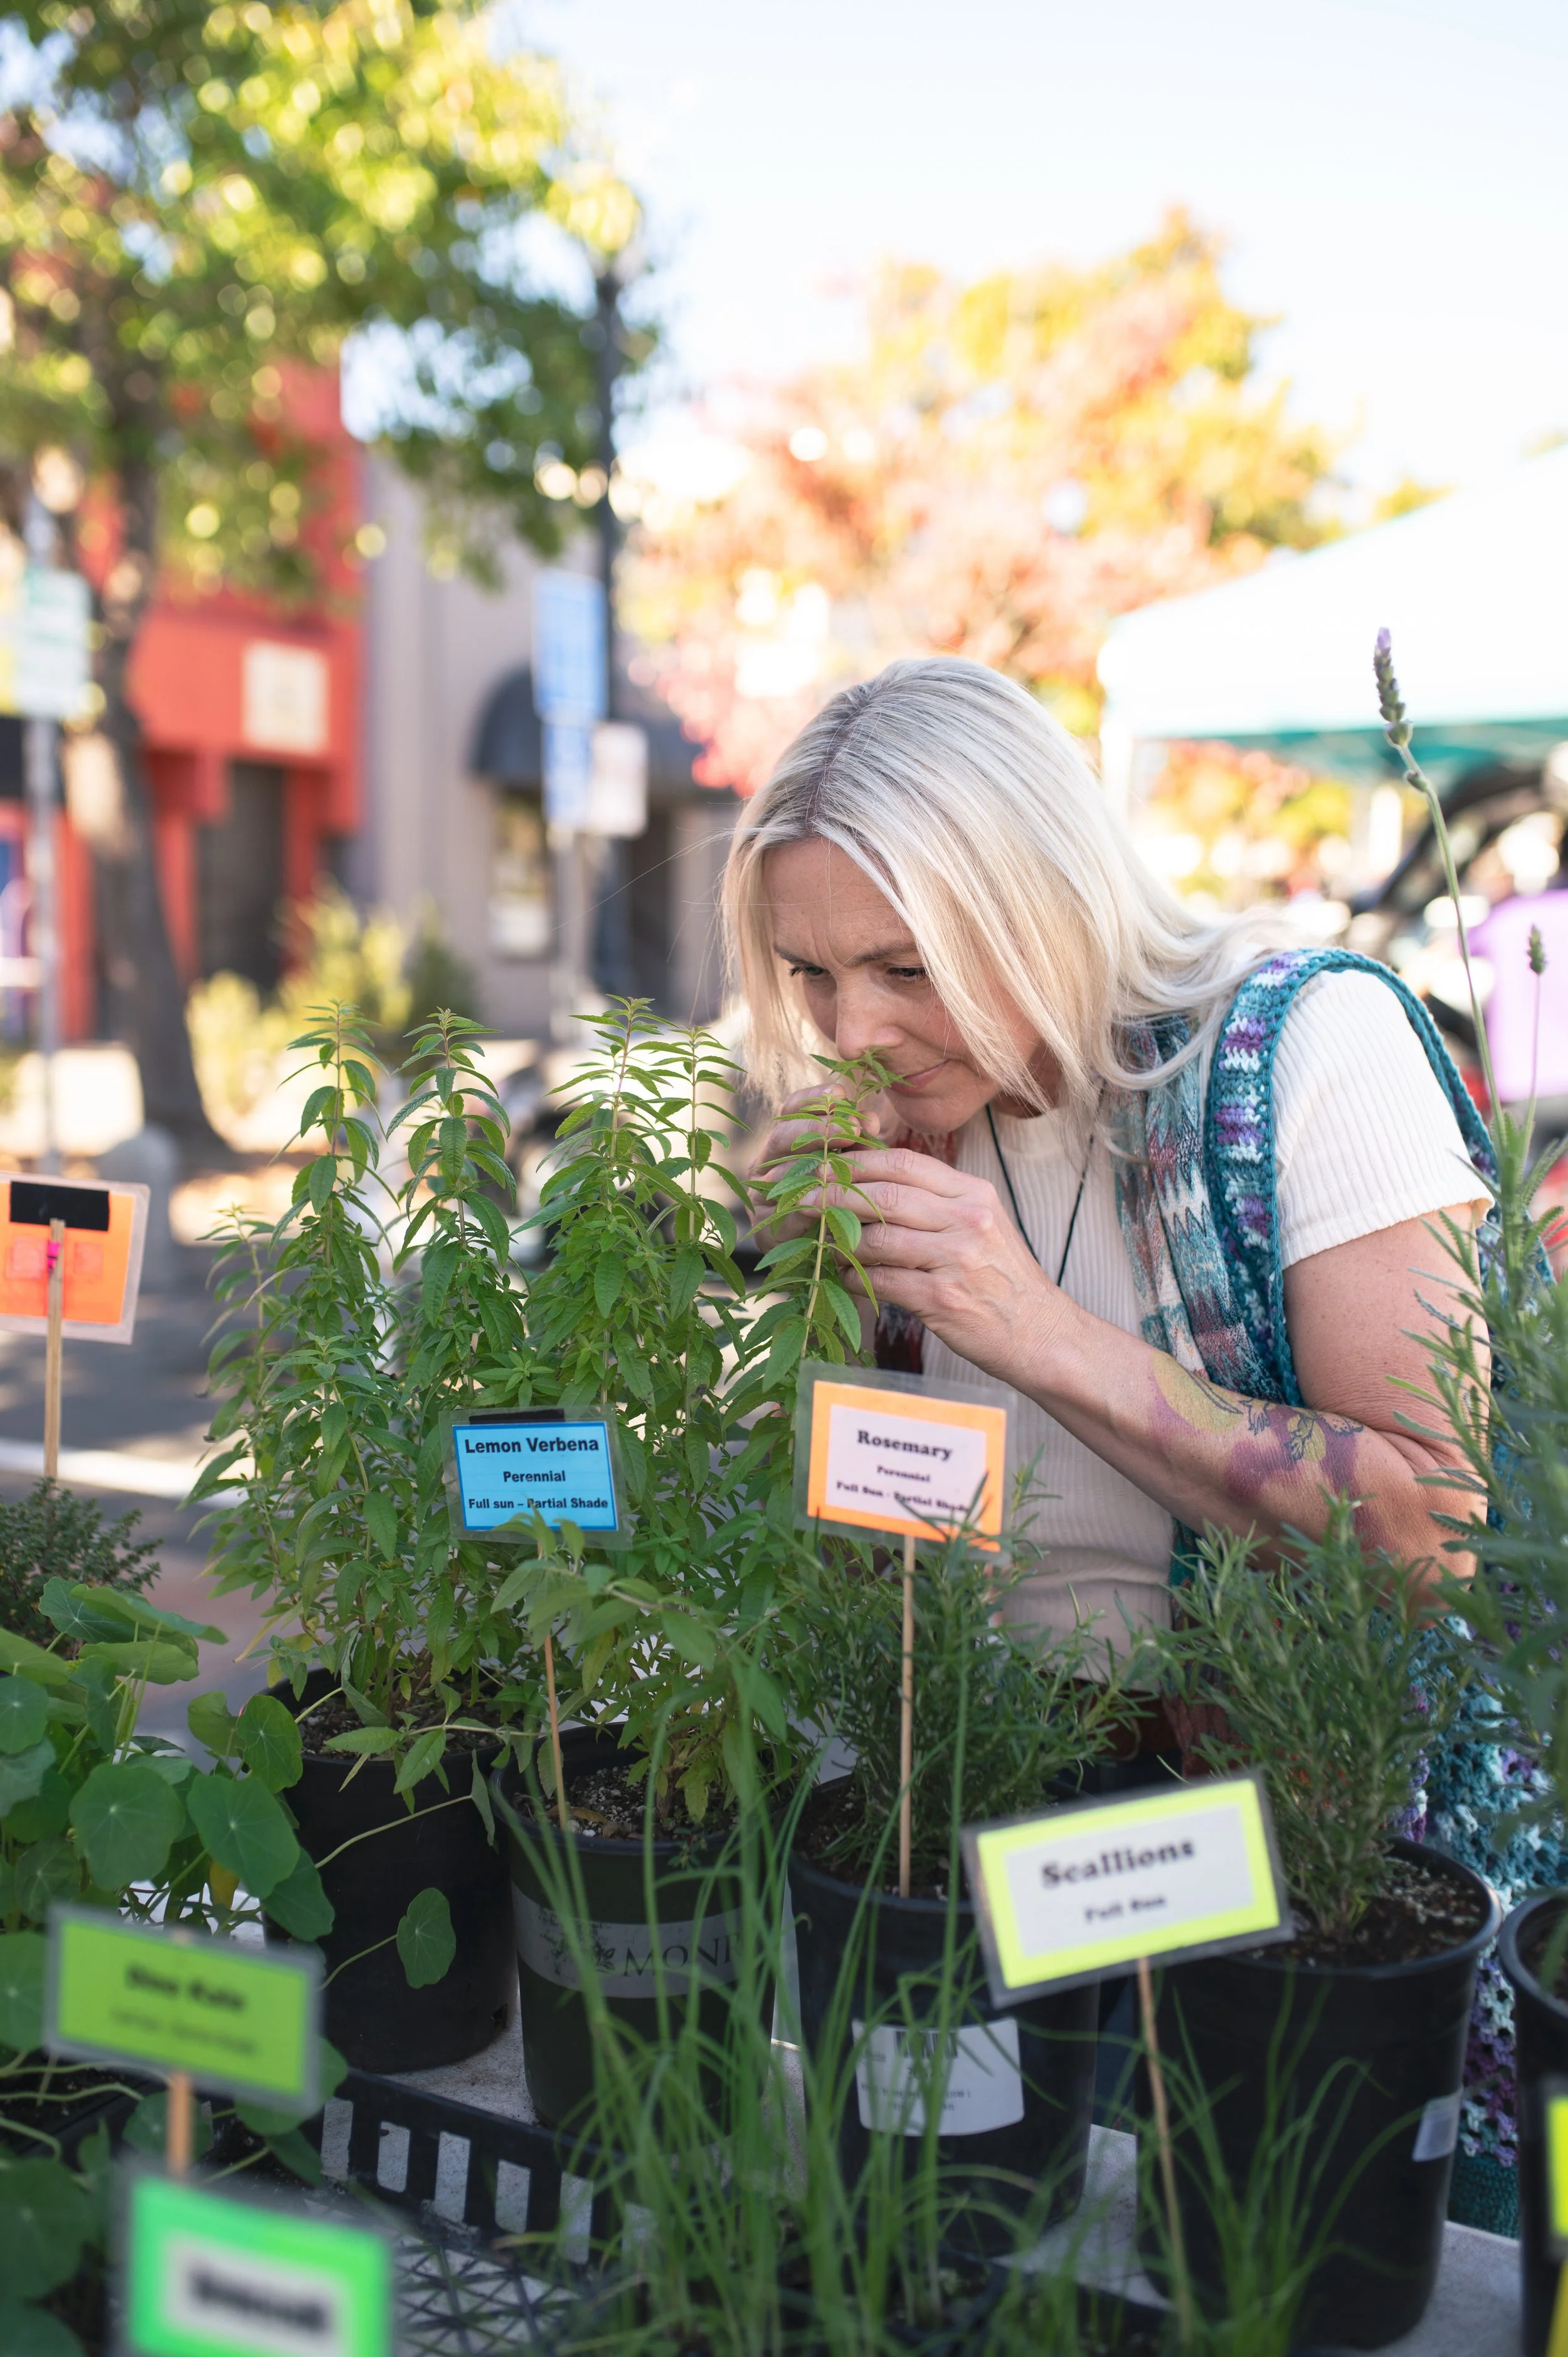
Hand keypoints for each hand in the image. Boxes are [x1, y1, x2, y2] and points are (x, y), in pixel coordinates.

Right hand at [748, 1081, 893, 1243]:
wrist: (829, 1262)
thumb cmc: (842, 1205)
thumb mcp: (850, 1167)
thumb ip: (857, 1144)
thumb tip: (871, 1121)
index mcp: (785, 1146)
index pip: (790, 1111)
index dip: (813, 1099)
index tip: (840, 1092)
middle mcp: (766, 1167)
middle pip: (782, 1136)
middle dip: (817, 1128)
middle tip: (851, 1128)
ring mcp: (763, 1199)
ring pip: (782, 1173)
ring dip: (816, 1164)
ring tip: (847, 1160)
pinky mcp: (770, 1231)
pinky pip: (787, 1213)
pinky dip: (810, 1204)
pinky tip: (833, 1199)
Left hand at [807, 1145, 1069, 1381]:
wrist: (1041, 1334)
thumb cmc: (1003, 1278)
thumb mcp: (983, 1223)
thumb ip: (938, 1200)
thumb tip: (875, 1182)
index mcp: (974, 1193)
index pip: (904, 1162)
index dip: (857, 1161)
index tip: (824, 1164)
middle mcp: (967, 1220)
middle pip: (884, 1195)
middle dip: (834, 1194)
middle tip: (801, 1197)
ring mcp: (956, 1260)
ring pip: (878, 1238)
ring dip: (839, 1240)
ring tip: (820, 1241)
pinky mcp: (942, 1300)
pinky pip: (882, 1281)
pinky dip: (854, 1278)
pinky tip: (843, 1277)